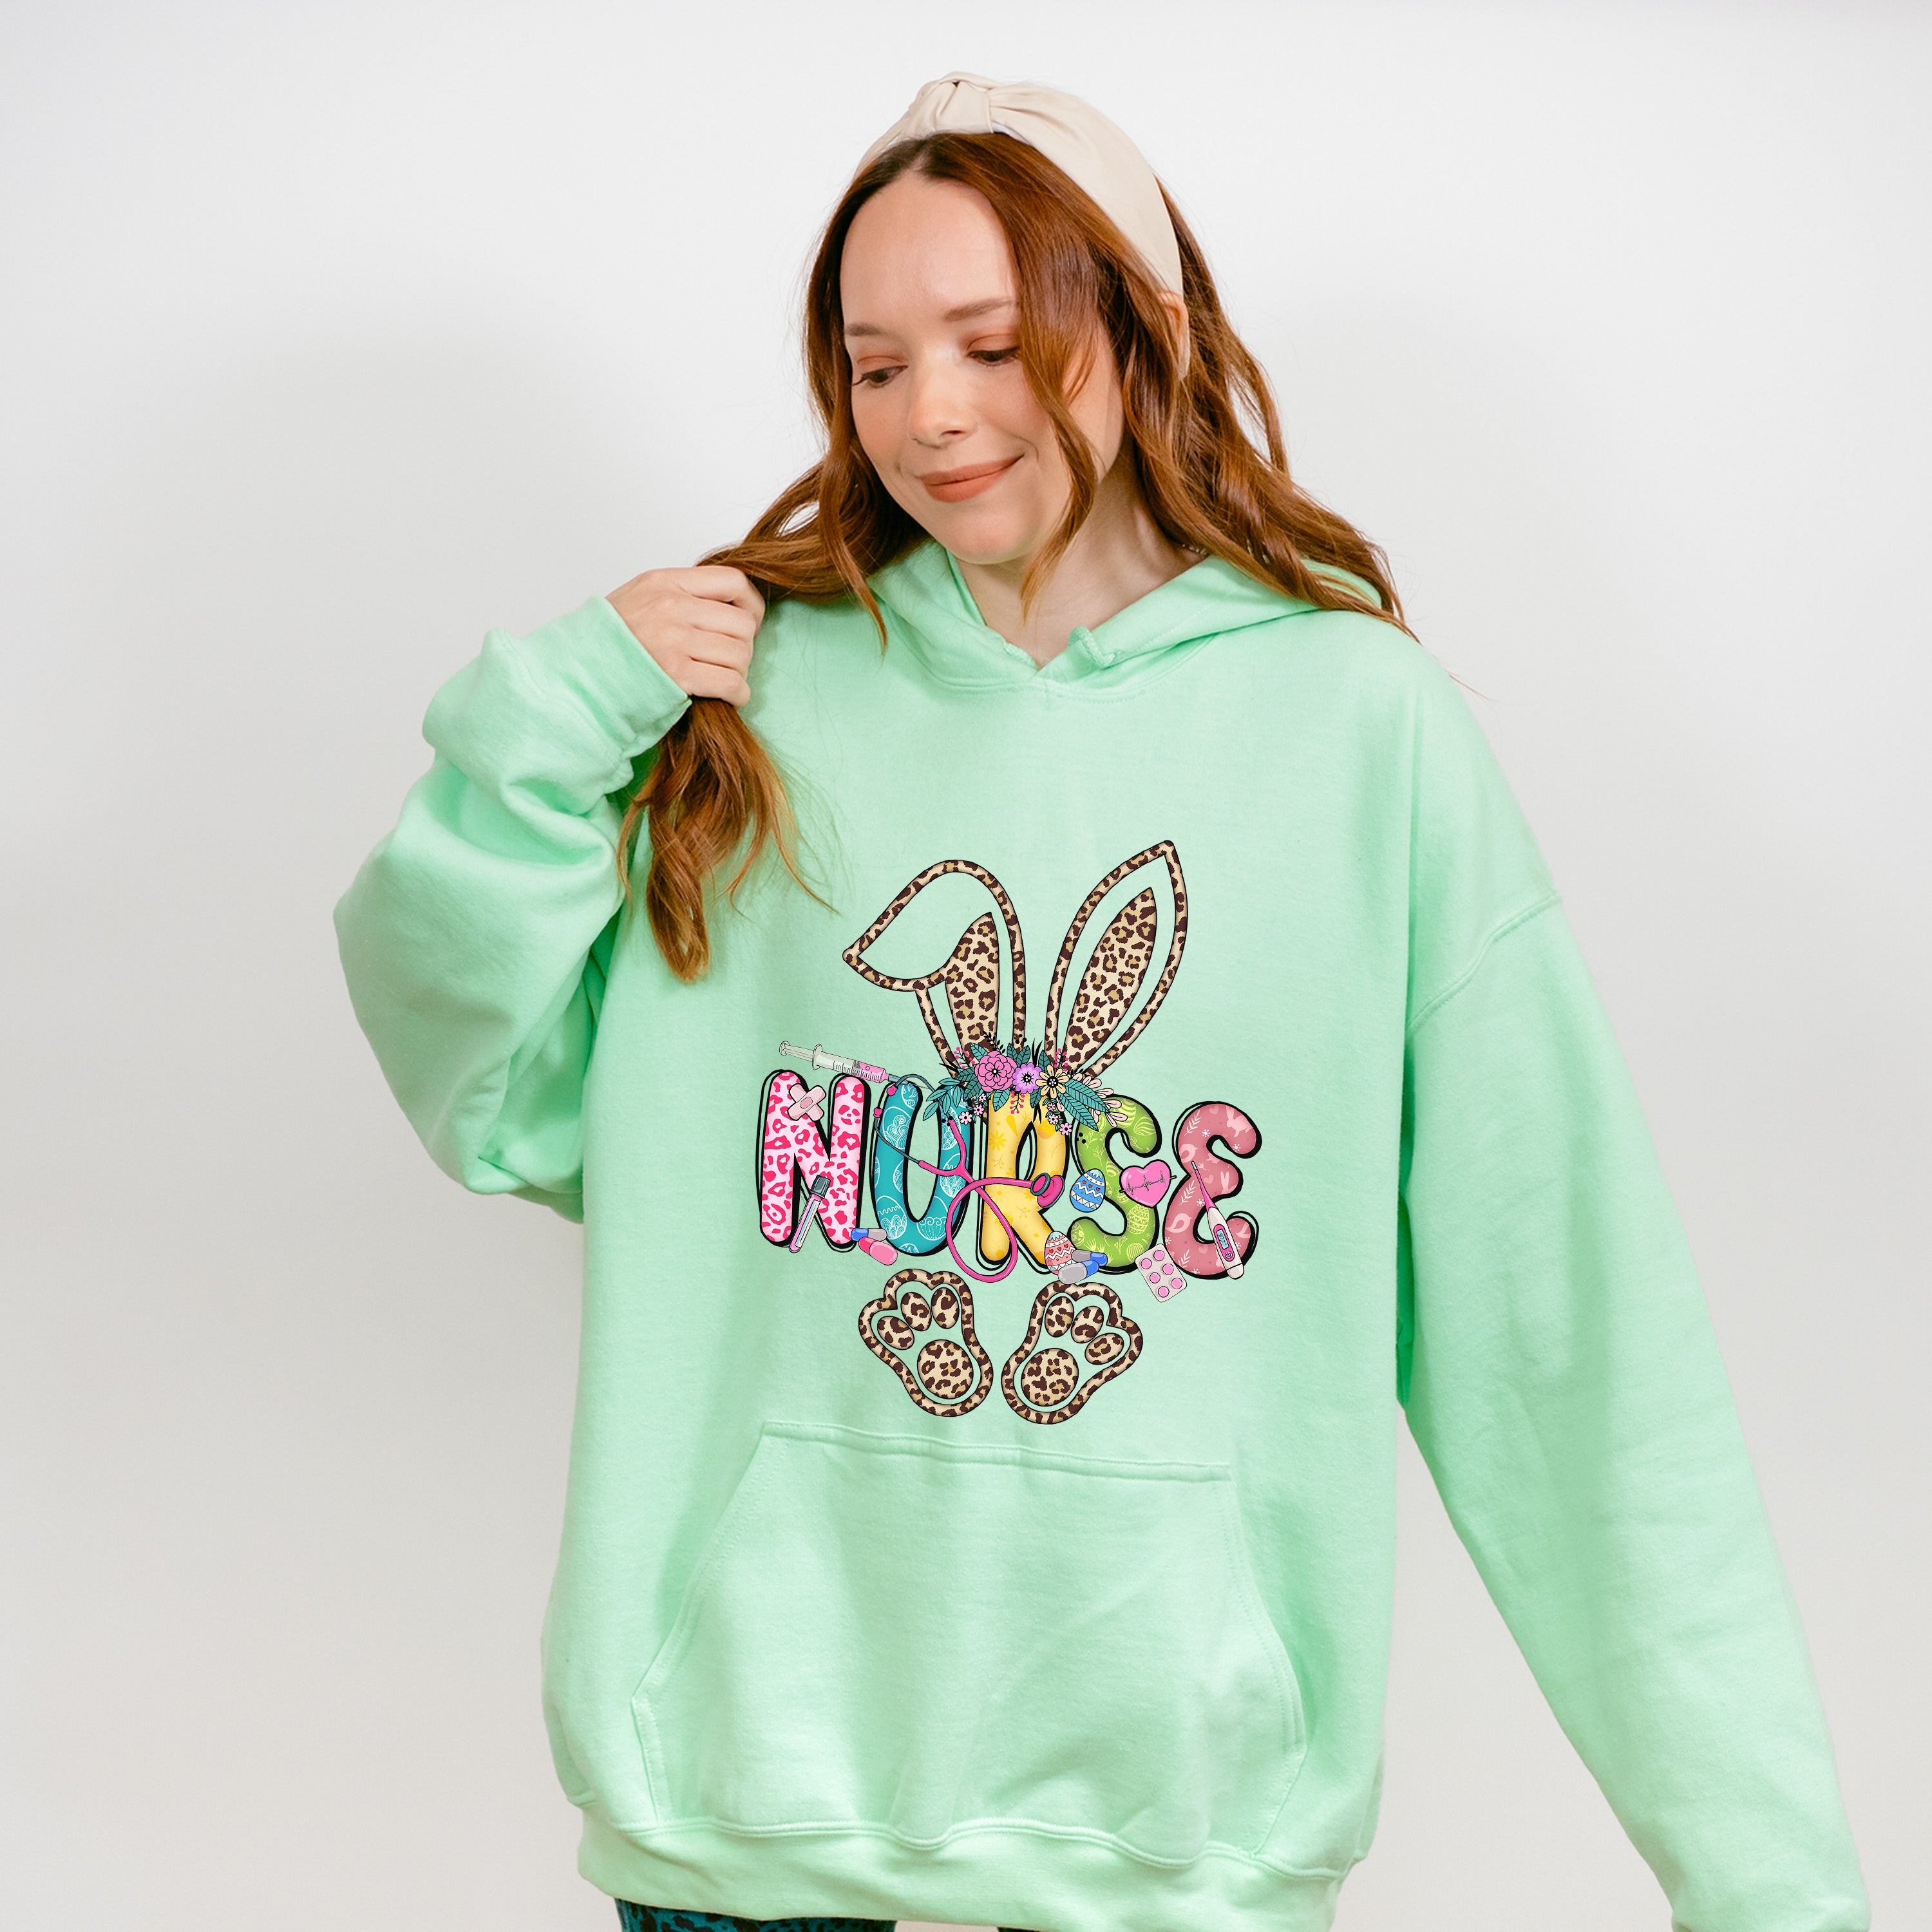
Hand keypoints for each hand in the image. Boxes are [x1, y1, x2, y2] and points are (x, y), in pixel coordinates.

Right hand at [606, 564, 763, 706]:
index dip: (750, 604)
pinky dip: (738, 693)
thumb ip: (679, 594)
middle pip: (741, 622)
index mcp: (666, 582)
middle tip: (732, 657)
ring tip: (726, 677)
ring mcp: (674, 641)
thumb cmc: (606, 639)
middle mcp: (672, 607)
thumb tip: (723, 603)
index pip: (733, 581)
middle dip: (744, 644)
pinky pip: (730, 683)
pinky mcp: (676, 676)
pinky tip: (731, 697)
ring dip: (740, 671)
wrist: (574, 671)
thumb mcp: (639, 596)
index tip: (748, 621)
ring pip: (739, 654)